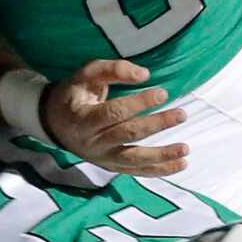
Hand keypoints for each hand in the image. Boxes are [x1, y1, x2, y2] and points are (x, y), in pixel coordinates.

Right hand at [42, 57, 187, 175]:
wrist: (55, 123)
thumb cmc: (74, 95)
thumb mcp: (85, 75)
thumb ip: (112, 70)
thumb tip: (145, 74)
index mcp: (83, 119)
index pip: (114, 113)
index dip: (139, 103)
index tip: (163, 93)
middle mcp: (93, 143)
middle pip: (128, 135)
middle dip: (157, 125)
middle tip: (182, 114)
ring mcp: (103, 158)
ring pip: (135, 160)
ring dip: (162, 156)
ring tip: (186, 149)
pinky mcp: (112, 167)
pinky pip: (137, 172)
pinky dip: (160, 170)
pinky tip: (181, 164)